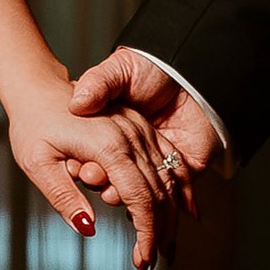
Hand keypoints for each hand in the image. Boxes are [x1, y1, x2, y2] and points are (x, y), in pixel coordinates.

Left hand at [6, 73, 188, 269]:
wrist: (37, 86)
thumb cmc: (32, 123)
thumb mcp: (37, 164)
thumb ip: (64, 196)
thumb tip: (88, 228)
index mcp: (109, 146)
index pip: (140, 198)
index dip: (146, 233)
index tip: (142, 261)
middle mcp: (131, 136)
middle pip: (159, 193)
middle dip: (159, 233)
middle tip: (148, 264)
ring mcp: (139, 130)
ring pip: (168, 179)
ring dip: (169, 217)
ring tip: (162, 249)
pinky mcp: (139, 128)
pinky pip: (168, 161)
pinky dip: (177, 189)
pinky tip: (184, 212)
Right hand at [68, 46, 227, 188]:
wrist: (192, 65)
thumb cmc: (152, 65)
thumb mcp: (118, 69)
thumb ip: (98, 84)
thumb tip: (78, 102)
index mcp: (112, 136)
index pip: (95, 161)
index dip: (86, 167)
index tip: (79, 166)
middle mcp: (133, 152)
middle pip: (117, 182)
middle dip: (105, 186)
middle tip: (96, 178)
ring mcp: (158, 162)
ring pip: (144, 194)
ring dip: (132, 200)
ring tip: (118, 191)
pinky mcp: (184, 166)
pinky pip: (176, 190)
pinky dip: (170, 200)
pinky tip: (156, 204)